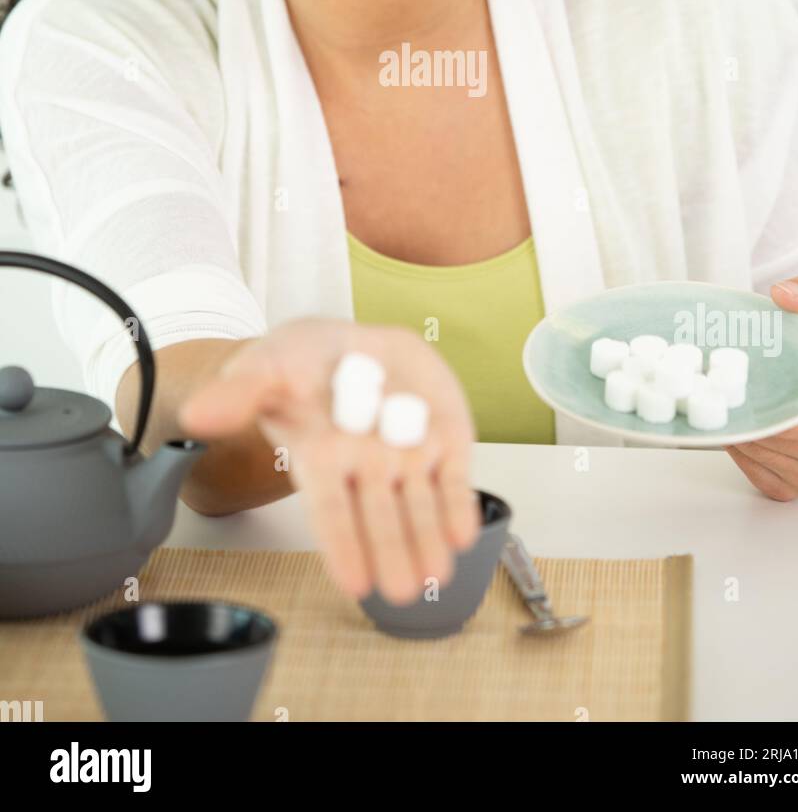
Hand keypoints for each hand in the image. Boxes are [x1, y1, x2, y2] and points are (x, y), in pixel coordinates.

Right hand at [177, 317, 480, 602]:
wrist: (346, 343)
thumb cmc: (300, 366)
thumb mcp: (266, 369)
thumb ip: (238, 394)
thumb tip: (196, 414)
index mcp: (321, 456)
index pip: (330, 508)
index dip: (342, 543)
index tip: (353, 582)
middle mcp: (366, 464)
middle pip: (380, 515)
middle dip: (392, 550)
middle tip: (400, 591)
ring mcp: (407, 452)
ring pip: (420, 503)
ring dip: (429, 537)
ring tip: (437, 574)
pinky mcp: (443, 435)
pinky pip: (453, 475)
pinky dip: (458, 502)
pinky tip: (465, 532)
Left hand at [726, 273, 797, 499]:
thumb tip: (784, 295)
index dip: (780, 418)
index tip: (748, 398)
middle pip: (783, 447)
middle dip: (751, 420)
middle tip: (719, 393)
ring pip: (765, 461)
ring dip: (742, 436)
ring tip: (725, 405)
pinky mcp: (793, 484)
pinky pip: (758, 475)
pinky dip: (742, 454)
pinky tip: (737, 426)